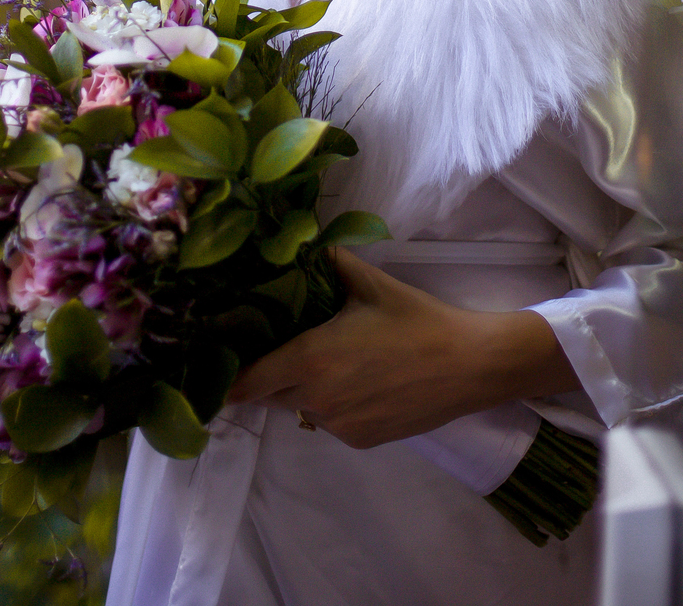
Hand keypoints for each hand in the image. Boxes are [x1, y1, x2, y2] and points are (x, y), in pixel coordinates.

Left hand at [227, 248, 574, 447]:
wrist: (467, 364)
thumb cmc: (414, 319)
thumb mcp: (368, 282)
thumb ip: (327, 262)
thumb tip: (300, 241)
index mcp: (310, 359)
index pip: (248, 381)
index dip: (228, 376)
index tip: (215, 363)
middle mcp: (316, 400)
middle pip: (271, 394)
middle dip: (268, 375)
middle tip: (275, 346)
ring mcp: (338, 426)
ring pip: (302, 408)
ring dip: (303, 389)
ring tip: (330, 359)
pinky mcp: (359, 441)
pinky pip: (329, 421)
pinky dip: (332, 404)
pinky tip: (358, 379)